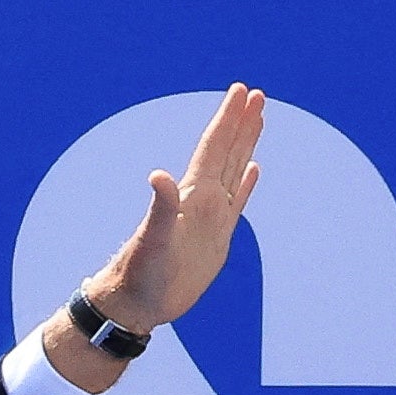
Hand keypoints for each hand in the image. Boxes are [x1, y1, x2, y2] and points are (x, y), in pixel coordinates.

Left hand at [53, 83, 266, 380]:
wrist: (137, 303)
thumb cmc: (140, 272)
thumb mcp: (153, 239)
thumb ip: (161, 207)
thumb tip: (158, 176)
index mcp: (191, 195)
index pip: (213, 146)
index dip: (227, 118)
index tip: (241, 90)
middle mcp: (202, 200)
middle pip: (227, 150)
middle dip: (241, 122)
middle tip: (256, 94)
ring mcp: (211, 217)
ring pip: (235, 169)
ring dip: (246, 144)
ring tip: (258, 119)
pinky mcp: (218, 237)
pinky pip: (238, 201)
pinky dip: (247, 183)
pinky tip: (253, 169)